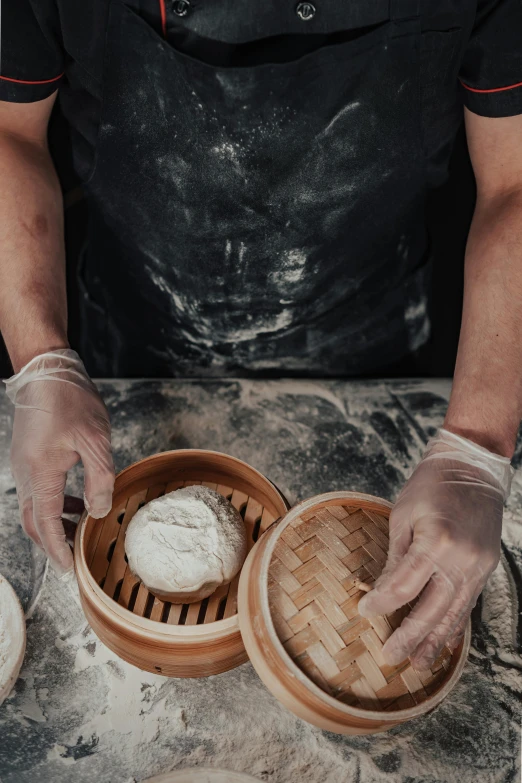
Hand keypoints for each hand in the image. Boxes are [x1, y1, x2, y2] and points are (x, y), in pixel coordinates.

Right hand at [5, 349, 114, 575]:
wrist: (47, 371)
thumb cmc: (70, 400)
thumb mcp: (95, 440)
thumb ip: (99, 479)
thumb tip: (98, 511)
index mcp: (41, 473)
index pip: (47, 524)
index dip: (58, 550)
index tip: (69, 570)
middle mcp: (26, 473)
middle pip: (34, 522)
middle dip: (53, 543)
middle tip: (73, 558)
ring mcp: (24, 465)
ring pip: (35, 507)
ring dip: (55, 523)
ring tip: (81, 530)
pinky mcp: (29, 457)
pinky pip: (38, 490)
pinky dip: (55, 504)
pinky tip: (77, 501)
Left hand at [358, 428, 512, 669]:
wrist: (472, 469)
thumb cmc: (431, 486)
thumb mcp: (403, 516)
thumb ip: (395, 558)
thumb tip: (380, 593)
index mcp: (437, 542)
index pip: (404, 586)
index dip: (382, 603)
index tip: (364, 613)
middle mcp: (462, 559)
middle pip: (432, 609)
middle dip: (410, 636)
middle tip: (390, 657)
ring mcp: (478, 566)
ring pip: (454, 613)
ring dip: (436, 641)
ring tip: (419, 665)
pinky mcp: (485, 568)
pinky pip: (468, 604)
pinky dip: (455, 625)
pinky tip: (444, 642)